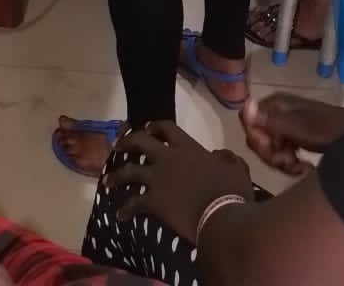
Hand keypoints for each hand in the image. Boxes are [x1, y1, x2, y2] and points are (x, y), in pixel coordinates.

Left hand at [106, 122, 253, 242]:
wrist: (220, 217)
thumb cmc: (231, 192)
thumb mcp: (237, 169)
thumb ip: (227, 158)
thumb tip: (218, 155)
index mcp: (187, 146)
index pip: (166, 127)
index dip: (154, 126)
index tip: (148, 128)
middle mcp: (167, 158)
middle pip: (139, 142)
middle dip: (126, 143)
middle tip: (118, 147)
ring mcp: (157, 179)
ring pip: (129, 172)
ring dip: (116, 176)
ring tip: (107, 182)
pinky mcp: (153, 201)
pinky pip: (133, 204)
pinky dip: (125, 209)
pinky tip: (120, 215)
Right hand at [242, 95, 343, 175]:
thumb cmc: (329, 130)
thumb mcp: (298, 128)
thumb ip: (270, 120)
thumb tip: (245, 104)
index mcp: (275, 103)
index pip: (249, 122)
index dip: (259, 142)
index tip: (275, 155)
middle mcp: (277, 110)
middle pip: (259, 138)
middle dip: (273, 156)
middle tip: (292, 165)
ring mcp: (287, 124)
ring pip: (271, 149)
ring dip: (283, 163)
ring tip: (302, 169)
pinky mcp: (296, 136)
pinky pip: (282, 152)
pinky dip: (291, 163)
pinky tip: (305, 168)